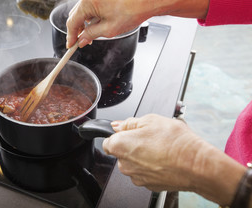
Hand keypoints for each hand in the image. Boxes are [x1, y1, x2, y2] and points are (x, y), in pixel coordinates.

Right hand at [66, 0, 149, 47]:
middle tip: (80, 42)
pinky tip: (96, 25)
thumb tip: (81, 40)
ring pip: (82, 10)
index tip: (70, 45)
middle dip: (77, 30)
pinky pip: (90, 5)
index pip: (73, 22)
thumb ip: (90, 35)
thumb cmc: (130, 13)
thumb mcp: (108, 30)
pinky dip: (90, 16)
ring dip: (84, 23)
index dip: (71, 36)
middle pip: (75, 15)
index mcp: (89, 1)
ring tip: (90, 35)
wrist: (145, 2)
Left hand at [102, 114, 245, 205]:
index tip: (127, 132)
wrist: (197, 166)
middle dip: (132, 144)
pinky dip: (152, 166)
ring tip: (161, 148)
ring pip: (134, 163)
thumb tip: (119, 125)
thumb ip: (129, 123)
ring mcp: (137, 177)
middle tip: (150, 137)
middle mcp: (125, 164)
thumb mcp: (151, 120)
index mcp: (120, 146)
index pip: (107, 141)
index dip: (118, 135)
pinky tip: (165, 159)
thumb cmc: (175, 143)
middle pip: (122, 152)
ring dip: (143, 156)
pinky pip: (146, 172)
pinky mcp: (149, 185)